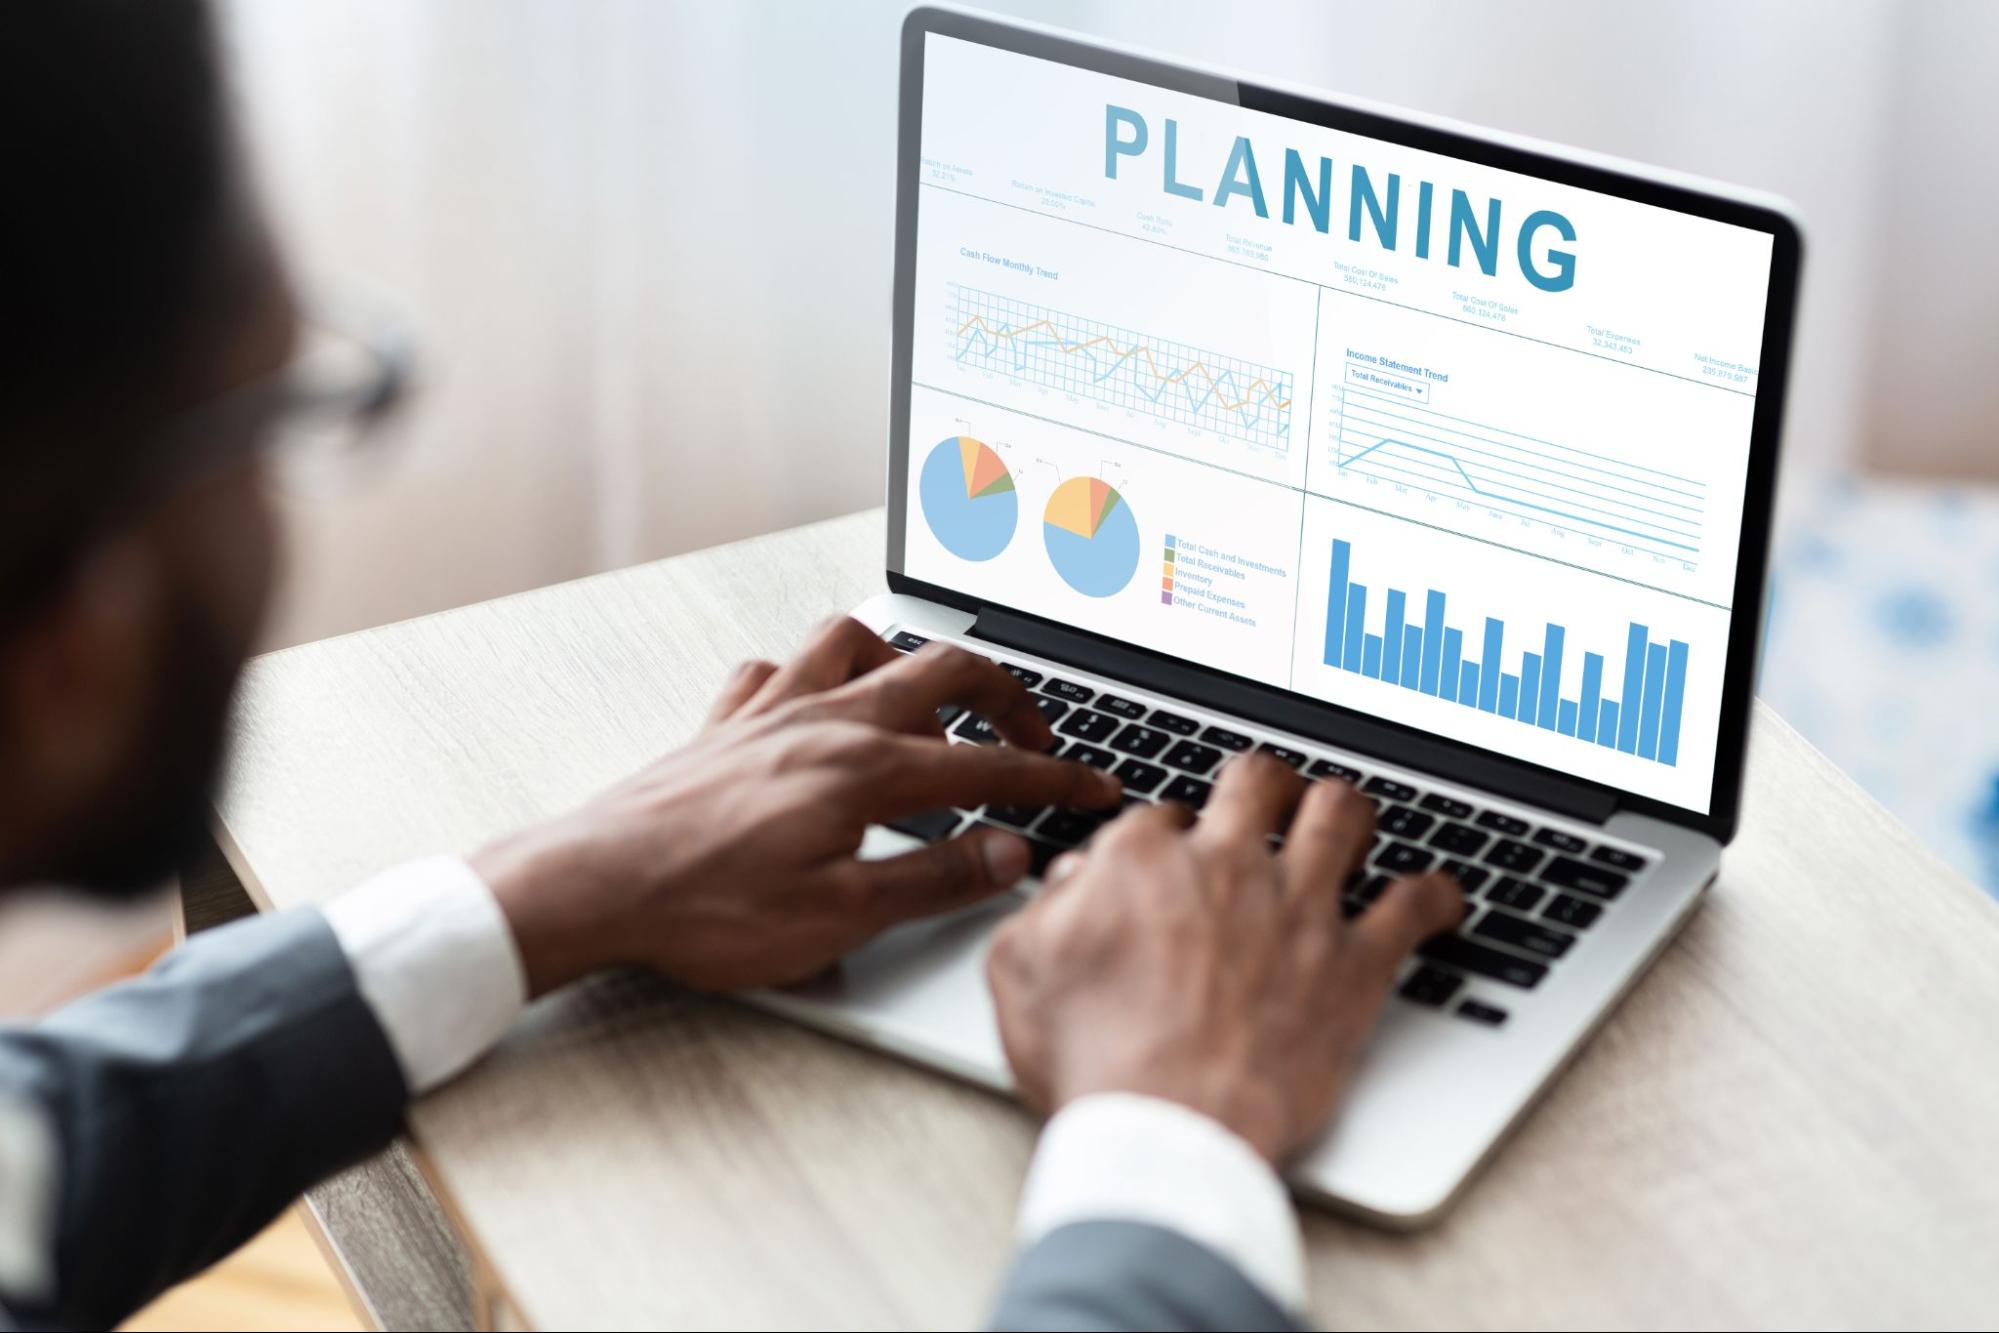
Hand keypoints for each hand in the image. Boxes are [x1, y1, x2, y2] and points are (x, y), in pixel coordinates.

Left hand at [473, 618, 1119, 995]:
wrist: (595, 886)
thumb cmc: (707, 909)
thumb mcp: (840, 917)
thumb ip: (935, 879)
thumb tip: (1009, 853)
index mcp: (866, 768)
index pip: (989, 761)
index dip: (1054, 778)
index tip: (1094, 790)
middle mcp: (825, 720)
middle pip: (942, 668)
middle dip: (1007, 694)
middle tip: (1037, 734)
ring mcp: (772, 711)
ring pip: (858, 640)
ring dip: (907, 657)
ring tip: (931, 698)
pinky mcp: (726, 723)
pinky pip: (778, 667)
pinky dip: (813, 672)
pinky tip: (819, 704)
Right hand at [986, 754, 1462, 1162]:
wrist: (1169, 1132)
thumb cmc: (1097, 1064)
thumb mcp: (1022, 973)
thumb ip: (1046, 910)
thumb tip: (1074, 881)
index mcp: (1143, 860)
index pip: (1163, 816)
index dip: (1169, 838)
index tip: (1173, 862)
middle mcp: (1227, 865)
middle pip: (1257, 782)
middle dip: (1262, 783)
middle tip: (1266, 799)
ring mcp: (1298, 908)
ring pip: (1341, 813)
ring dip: (1344, 810)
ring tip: (1345, 816)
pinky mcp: (1355, 964)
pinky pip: (1415, 907)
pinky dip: (1435, 897)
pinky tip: (1440, 898)